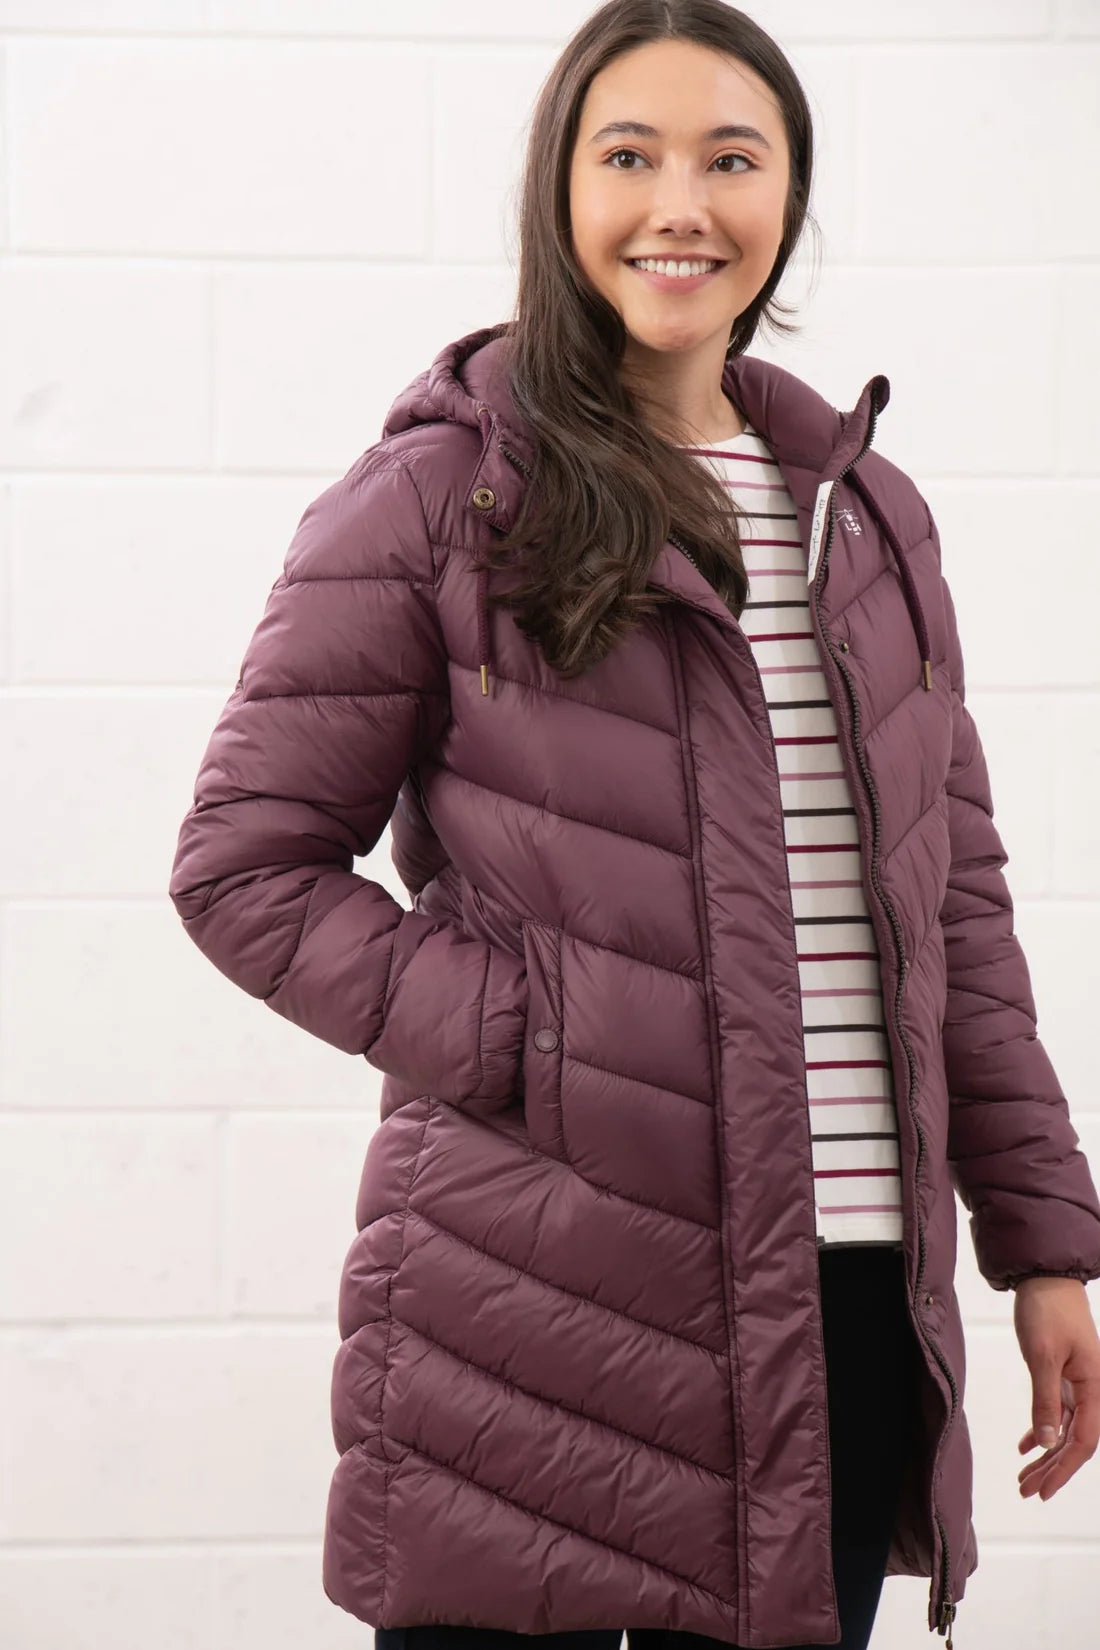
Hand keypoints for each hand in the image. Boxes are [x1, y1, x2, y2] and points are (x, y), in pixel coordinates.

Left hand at [1015, 1277, 1099, 1499]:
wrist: (1044, 1277)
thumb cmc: (1047, 1310)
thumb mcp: (1042, 1356)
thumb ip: (1045, 1400)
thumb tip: (1048, 1443)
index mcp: (1095, 1386)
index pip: (1083, 1440)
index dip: (1064, 1469)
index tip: (1042, 1490)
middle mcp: (1092, 1389)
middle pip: (1075, 1440)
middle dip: (1052, 1469)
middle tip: (1026, 1491)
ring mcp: (1078, 1383)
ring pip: (1064, 1429)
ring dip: (1045, 1454)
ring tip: (1022, 1477)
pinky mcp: (1063, 1375)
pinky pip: (1057, 1412)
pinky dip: (1042, 1429)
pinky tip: (1026, 1447)